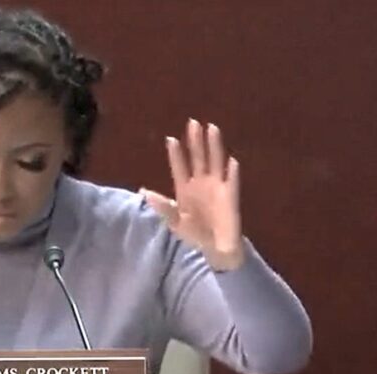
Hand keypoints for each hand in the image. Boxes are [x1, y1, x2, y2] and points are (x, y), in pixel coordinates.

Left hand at [142, 119, 243, 270]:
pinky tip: (232, 162)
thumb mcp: (175, 222)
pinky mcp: (230, 195)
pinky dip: (232, 173)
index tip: (170, 139)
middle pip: (198, 158)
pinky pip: (232, 182)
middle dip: (195, 141)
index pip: (179, 167)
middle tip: (193, 122)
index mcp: (185, 189)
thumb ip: (162, 207)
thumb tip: (143, 191)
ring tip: (212, 128)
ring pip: (215, 162)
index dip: (175, 154)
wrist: (215, 248)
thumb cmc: (194, 234)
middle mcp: (201, 183)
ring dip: (214, 146)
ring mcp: (217, 187)